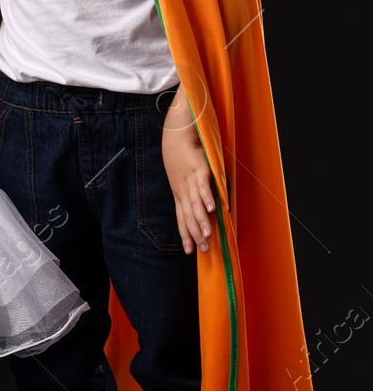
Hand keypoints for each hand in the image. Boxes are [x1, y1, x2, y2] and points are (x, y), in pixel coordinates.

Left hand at [163, 124, 215, 254]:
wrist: (177, 138)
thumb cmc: (182, 160)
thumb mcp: (184, 181)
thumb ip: (194, 195)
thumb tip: (207, 211)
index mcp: (179, 195)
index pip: (181, 219)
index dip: (185, 235)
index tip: (189, 251)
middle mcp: (183, 191)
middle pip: (188, 217)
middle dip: (195, 235)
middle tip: (204, 249)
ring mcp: (190, 182)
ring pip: (195, 205)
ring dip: (201, 221)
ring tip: (208, 236)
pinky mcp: (199, 171)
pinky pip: (203, 187)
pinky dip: (207, 198)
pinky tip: (212, 210)